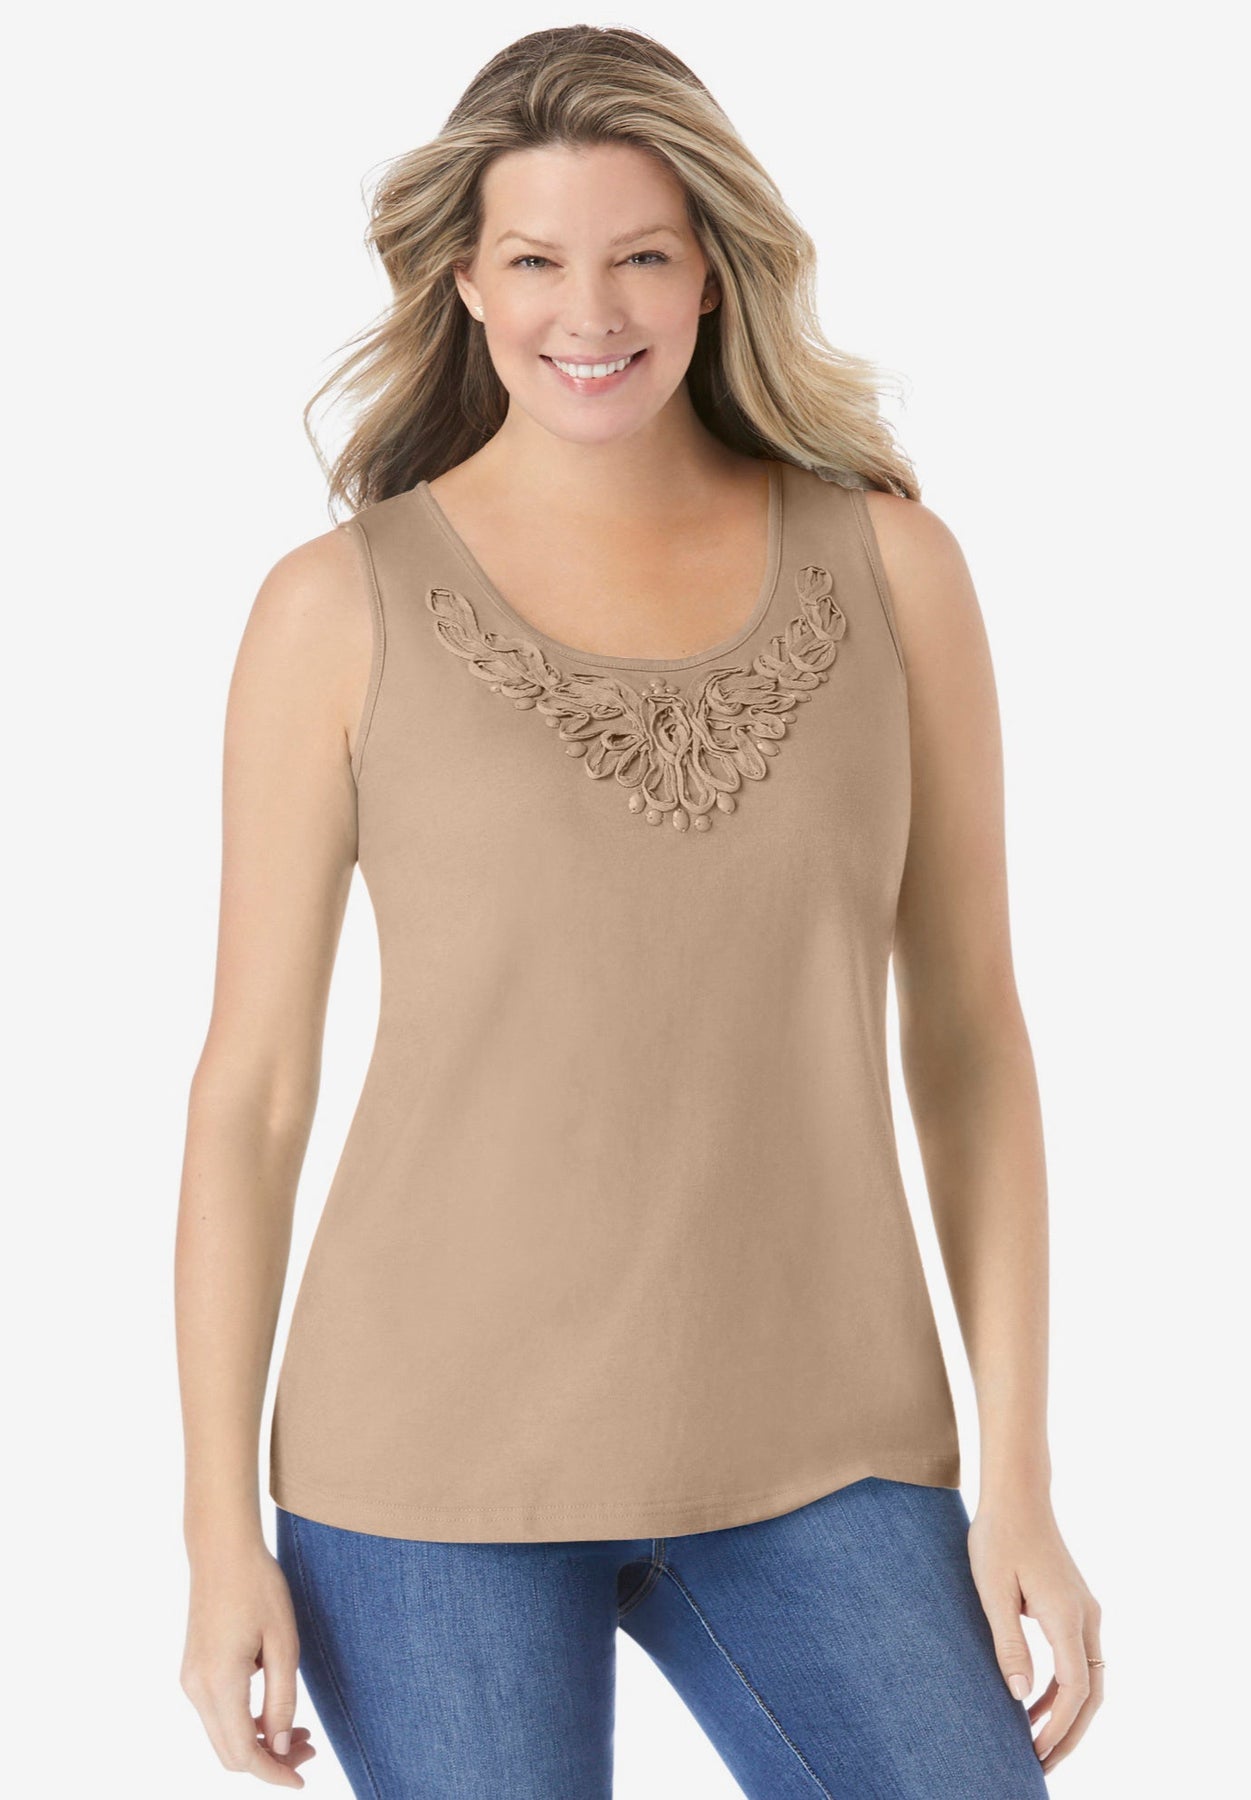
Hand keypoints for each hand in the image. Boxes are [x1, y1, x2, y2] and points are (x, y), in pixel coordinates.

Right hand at [181, 1536, 317, 1786]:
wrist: (222, 1551)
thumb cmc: (258, 1588)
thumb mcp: (284, 1643)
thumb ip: (282, 1700)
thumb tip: (282, 1749)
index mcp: (219, 1684)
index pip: (244, 1754)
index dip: (274, 1774)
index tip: (302, 1780)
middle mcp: (197, 1690)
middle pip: (230, 1754)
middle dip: (270, 1761)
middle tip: (310, 1750)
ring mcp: (191, 1681)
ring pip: (223, 1737)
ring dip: (258, 1743)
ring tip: (300, 1732)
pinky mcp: (193, 1671)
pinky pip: (218, 1715)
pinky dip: (245, 1724)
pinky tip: (273, 1711)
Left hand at [967, 1491, 1103, 1774]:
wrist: (1017, 1496)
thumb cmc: (998, 1537)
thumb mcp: (992, 1590)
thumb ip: (1007, 1642)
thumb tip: (1018, 1695)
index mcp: (1066, 1614)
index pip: (1075, 1687)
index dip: (1059, 1725)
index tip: (1037, 1752)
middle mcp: (1086, 1616)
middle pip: (1092, 1693)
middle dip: (1070, 1734)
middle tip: (1042, 1765)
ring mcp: (1086, 1612)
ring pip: (1090, 1680)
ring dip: (1067, 1714)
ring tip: (1035, 1744)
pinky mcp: (1076, 1607)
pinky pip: (1079, 1661)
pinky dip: (1063, 1689)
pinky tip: (1033, 1703)